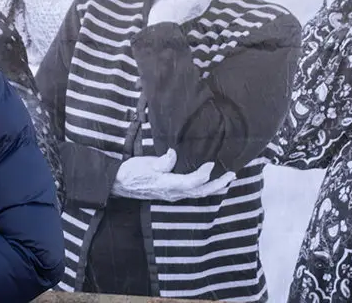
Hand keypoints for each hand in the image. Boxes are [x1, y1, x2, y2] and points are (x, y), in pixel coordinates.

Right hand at [112, 149, 235, 201]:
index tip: (211, 163)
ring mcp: (172, 195)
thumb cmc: (132, 172)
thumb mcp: (146, 164)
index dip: (204, 174)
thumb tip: (173, 155)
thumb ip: (162, 162)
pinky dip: (203, 188)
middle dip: (218, 184)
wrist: (119, 184)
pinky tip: (207, 183)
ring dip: (213, 188)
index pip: (193, 182)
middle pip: (201, 192)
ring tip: (226, 180)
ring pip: (198, 194)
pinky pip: (191, 193)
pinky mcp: (170, 193)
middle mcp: (174, 193)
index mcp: (168, 184)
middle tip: (232, 175)